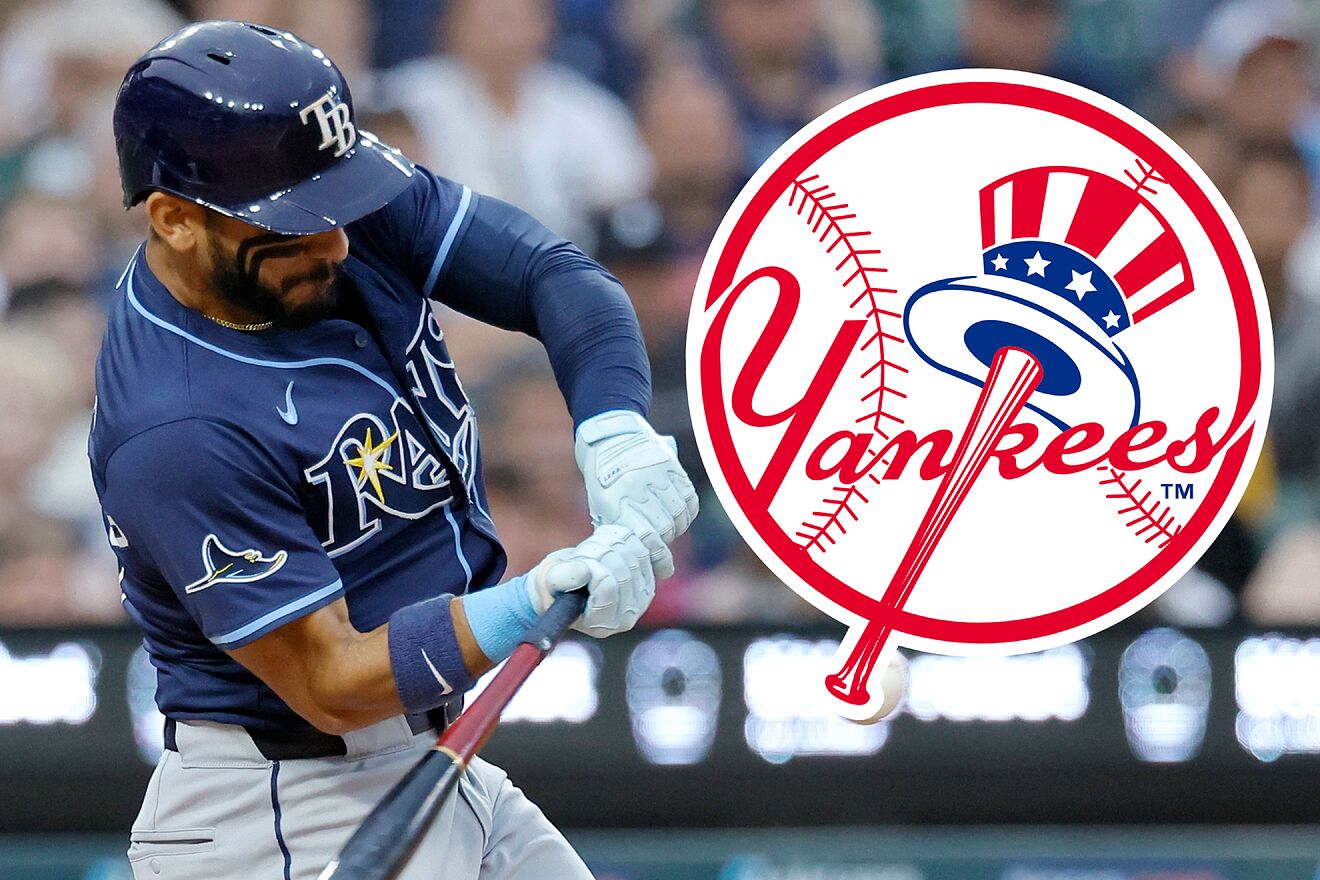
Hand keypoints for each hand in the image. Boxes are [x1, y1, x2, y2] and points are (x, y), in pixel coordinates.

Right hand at [527, 524, 655, 637]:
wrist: (569, 581)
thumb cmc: (555, 586)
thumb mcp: (549, 583)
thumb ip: (562, 579)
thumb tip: (586, 571)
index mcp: (601, 624)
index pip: (607, 586)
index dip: (591, 566)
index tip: (579, 563)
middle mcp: (627, 615)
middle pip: (623, 569)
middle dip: (599, 552)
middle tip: (582, 553)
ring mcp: (642, 597)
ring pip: (635, 554)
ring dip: (609, 542)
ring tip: (592, 549)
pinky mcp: (648, 577)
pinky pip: (643, 545)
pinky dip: (622, 536)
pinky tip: (607, 541)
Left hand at [575, 410, 698, 575]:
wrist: (611, 437)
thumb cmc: (604, 481)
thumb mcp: (602, 507)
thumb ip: (620, 533)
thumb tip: (638, 564)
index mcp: (615, 502)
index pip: (644, 538)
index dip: (658, 557)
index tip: (664, 570)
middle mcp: (637, 488)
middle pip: (665, 528)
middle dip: (665, 542)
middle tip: (660, 543)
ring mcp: (656, 475)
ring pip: (679, 515)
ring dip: (676, 527)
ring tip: (667, 525)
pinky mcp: (671, 466)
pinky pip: (690, 498)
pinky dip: (687, 511)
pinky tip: (678, 512)